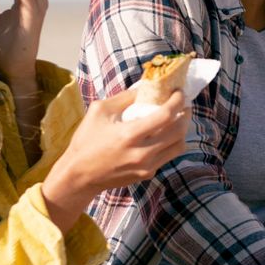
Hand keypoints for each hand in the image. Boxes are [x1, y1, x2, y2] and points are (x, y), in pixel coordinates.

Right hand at [41, 90, 189, 231]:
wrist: (80, 176)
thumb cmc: (86, 140)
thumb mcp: (99, 111)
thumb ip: (124, 97)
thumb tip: (145, 88)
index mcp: (130, 134)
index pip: (166, 116)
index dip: (177, 101)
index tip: (179, 92)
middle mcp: (142, 153)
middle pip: (179, 131)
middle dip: (185, 114)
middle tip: (183, 104)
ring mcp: (147, 166)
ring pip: (179, 146)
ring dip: (182, 130)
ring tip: (178, 118)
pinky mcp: (147, 174)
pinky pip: (168, 156)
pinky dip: (171, 142)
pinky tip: (165, 134)